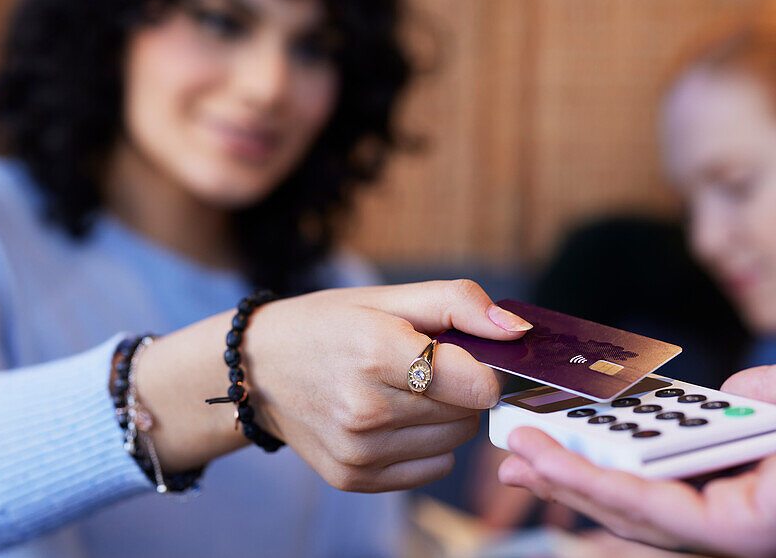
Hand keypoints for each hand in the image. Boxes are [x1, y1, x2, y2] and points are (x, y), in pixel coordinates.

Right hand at [245, 280, 529, 491]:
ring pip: (454, 442)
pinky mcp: (354, 478)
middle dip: (460, 389)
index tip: (461, 353)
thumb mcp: (388, 295)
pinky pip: (431, 468)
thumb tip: (518, 330)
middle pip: (469, 414)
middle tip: (423, 367)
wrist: (257, 370)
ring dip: (443, 417)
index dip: (483, 366)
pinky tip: (389, 418)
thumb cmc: (329, 324)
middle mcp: (367, 409)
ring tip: (401, 391)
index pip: (480, 384)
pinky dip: (423, 444)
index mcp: (377, 353)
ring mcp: (358, 450)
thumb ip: (459, 303)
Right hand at [498, 327, 775, 556]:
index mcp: (760, 485)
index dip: (602, 464)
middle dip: (569, 483)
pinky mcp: (755, 536)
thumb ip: (745, 398)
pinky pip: (663, 513)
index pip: (663, 484)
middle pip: (638, 508)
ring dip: (570, 484)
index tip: (555, 438)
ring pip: (639, 516)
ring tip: (517, 453)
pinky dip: (604, 486)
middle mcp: (752, 520)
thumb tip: (704, 398)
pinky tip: (565, 463)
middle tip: (513, 458)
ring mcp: (752, 535)